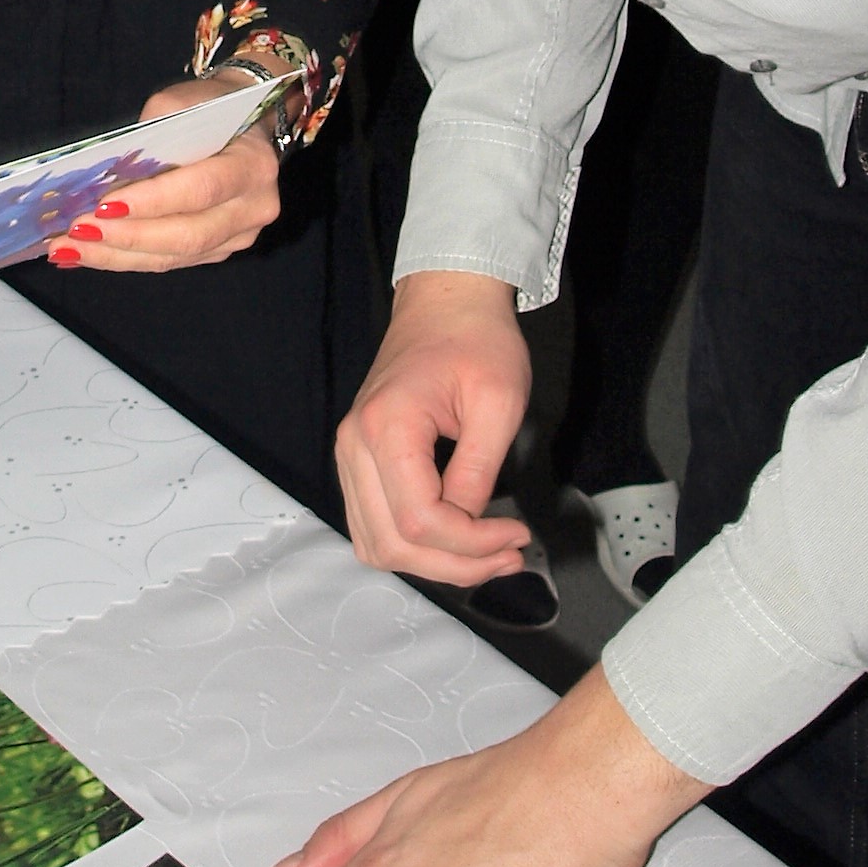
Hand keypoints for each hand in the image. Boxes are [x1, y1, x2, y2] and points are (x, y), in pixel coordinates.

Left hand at [48, 75, 279, 273]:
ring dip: (116, 255)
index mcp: (253, 165)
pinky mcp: (218, 250)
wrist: (243, 123)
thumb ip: (150, 135)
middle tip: (75, 231)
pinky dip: (124, 259)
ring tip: (68, 248)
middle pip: (187, 234)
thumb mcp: (179, 104)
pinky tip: (87, 253)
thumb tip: (106, 173)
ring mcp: (239, 235)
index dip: (151, 202)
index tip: (102, 206)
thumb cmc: (207, 108)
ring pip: (174, 255)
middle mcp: (254, 207)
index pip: (200, 190)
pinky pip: (169, 261)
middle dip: (126, 236)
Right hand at [334, 272, 534, 585]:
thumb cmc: (477, 341)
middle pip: (392, 541)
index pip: (420, 519)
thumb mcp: (498, 404)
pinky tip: (453, 542)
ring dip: (430, 563)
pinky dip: (409, 545)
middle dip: (455, 564)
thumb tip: (473, 527)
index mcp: (388, 427)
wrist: (446, 301)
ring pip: (374, 543)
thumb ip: (479, 472)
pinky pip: (371, 525)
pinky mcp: (358, 458)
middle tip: (508, 555)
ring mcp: (350, 453)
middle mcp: (355, 445)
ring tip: (485, 555)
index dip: (472, 543)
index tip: (517, 534)